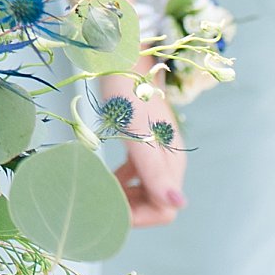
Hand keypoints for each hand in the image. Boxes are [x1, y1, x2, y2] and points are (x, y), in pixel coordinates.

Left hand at [102, 73, 186, 227]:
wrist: (121, 57)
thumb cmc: (127, 93)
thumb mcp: (138, 133)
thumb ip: (153, 169)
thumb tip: (178, 204)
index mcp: (171, 162)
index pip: (165, 209)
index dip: (139, 217)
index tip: (107, 211)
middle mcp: (169, 160)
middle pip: (156, 202)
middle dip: (129, 210)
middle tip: (97, 203)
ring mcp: (157, 150)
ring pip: (145, 188)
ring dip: (124, 197)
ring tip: (98, 193)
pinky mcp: (144, 140)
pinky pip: (137, 172)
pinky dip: (122, 180)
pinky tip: (105, 178)